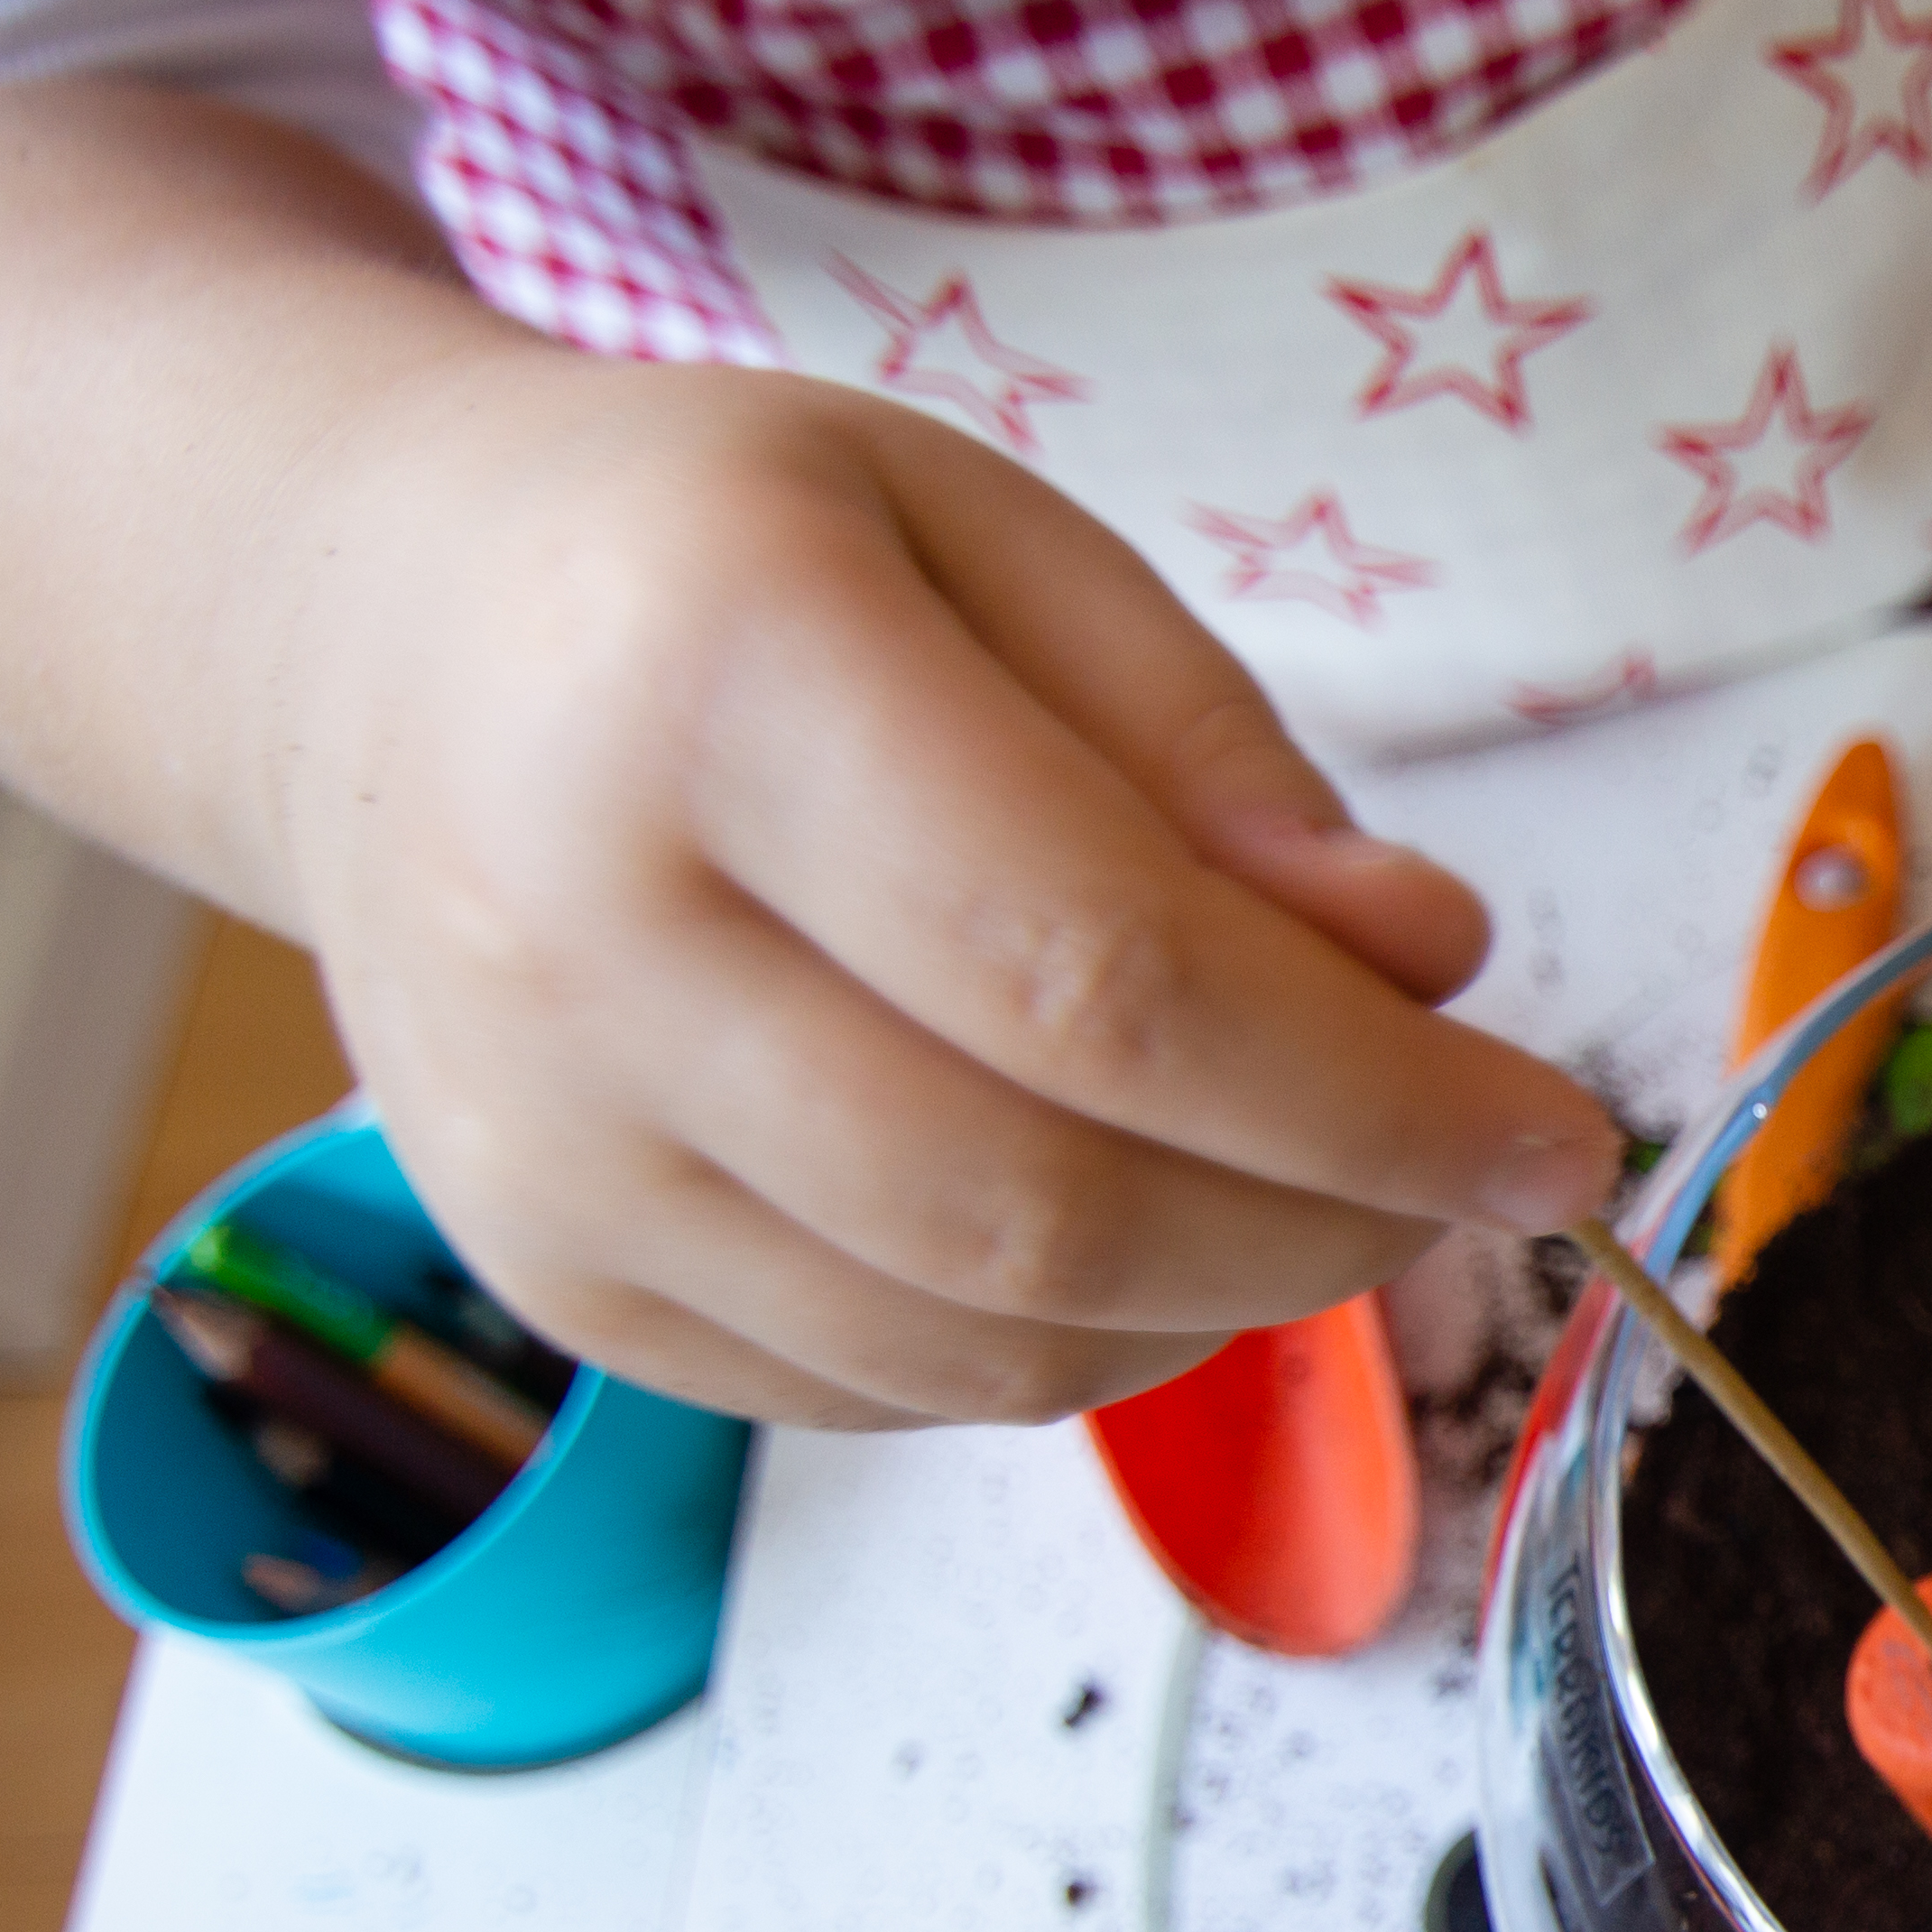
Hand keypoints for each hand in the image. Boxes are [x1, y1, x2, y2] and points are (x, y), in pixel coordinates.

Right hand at [252, 350, 1622, 1427]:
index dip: (1375, 1098)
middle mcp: (587, 933)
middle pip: (1054, 1203)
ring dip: (1222, 1297)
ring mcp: (549, 1141)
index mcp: (716, 674)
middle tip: (1458, 1167)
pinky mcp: (552, 1277)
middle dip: (1330, 1224)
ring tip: (1296, 1169)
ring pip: (988, 1344)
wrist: (376, 645)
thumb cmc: (728, 566)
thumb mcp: (997, 541)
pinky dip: (1073, 1339)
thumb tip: (1422, 969)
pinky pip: (893, 1390)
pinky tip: (1122, 1209)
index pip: (1110, 977)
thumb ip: (1219, 761)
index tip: (1554, 1134)